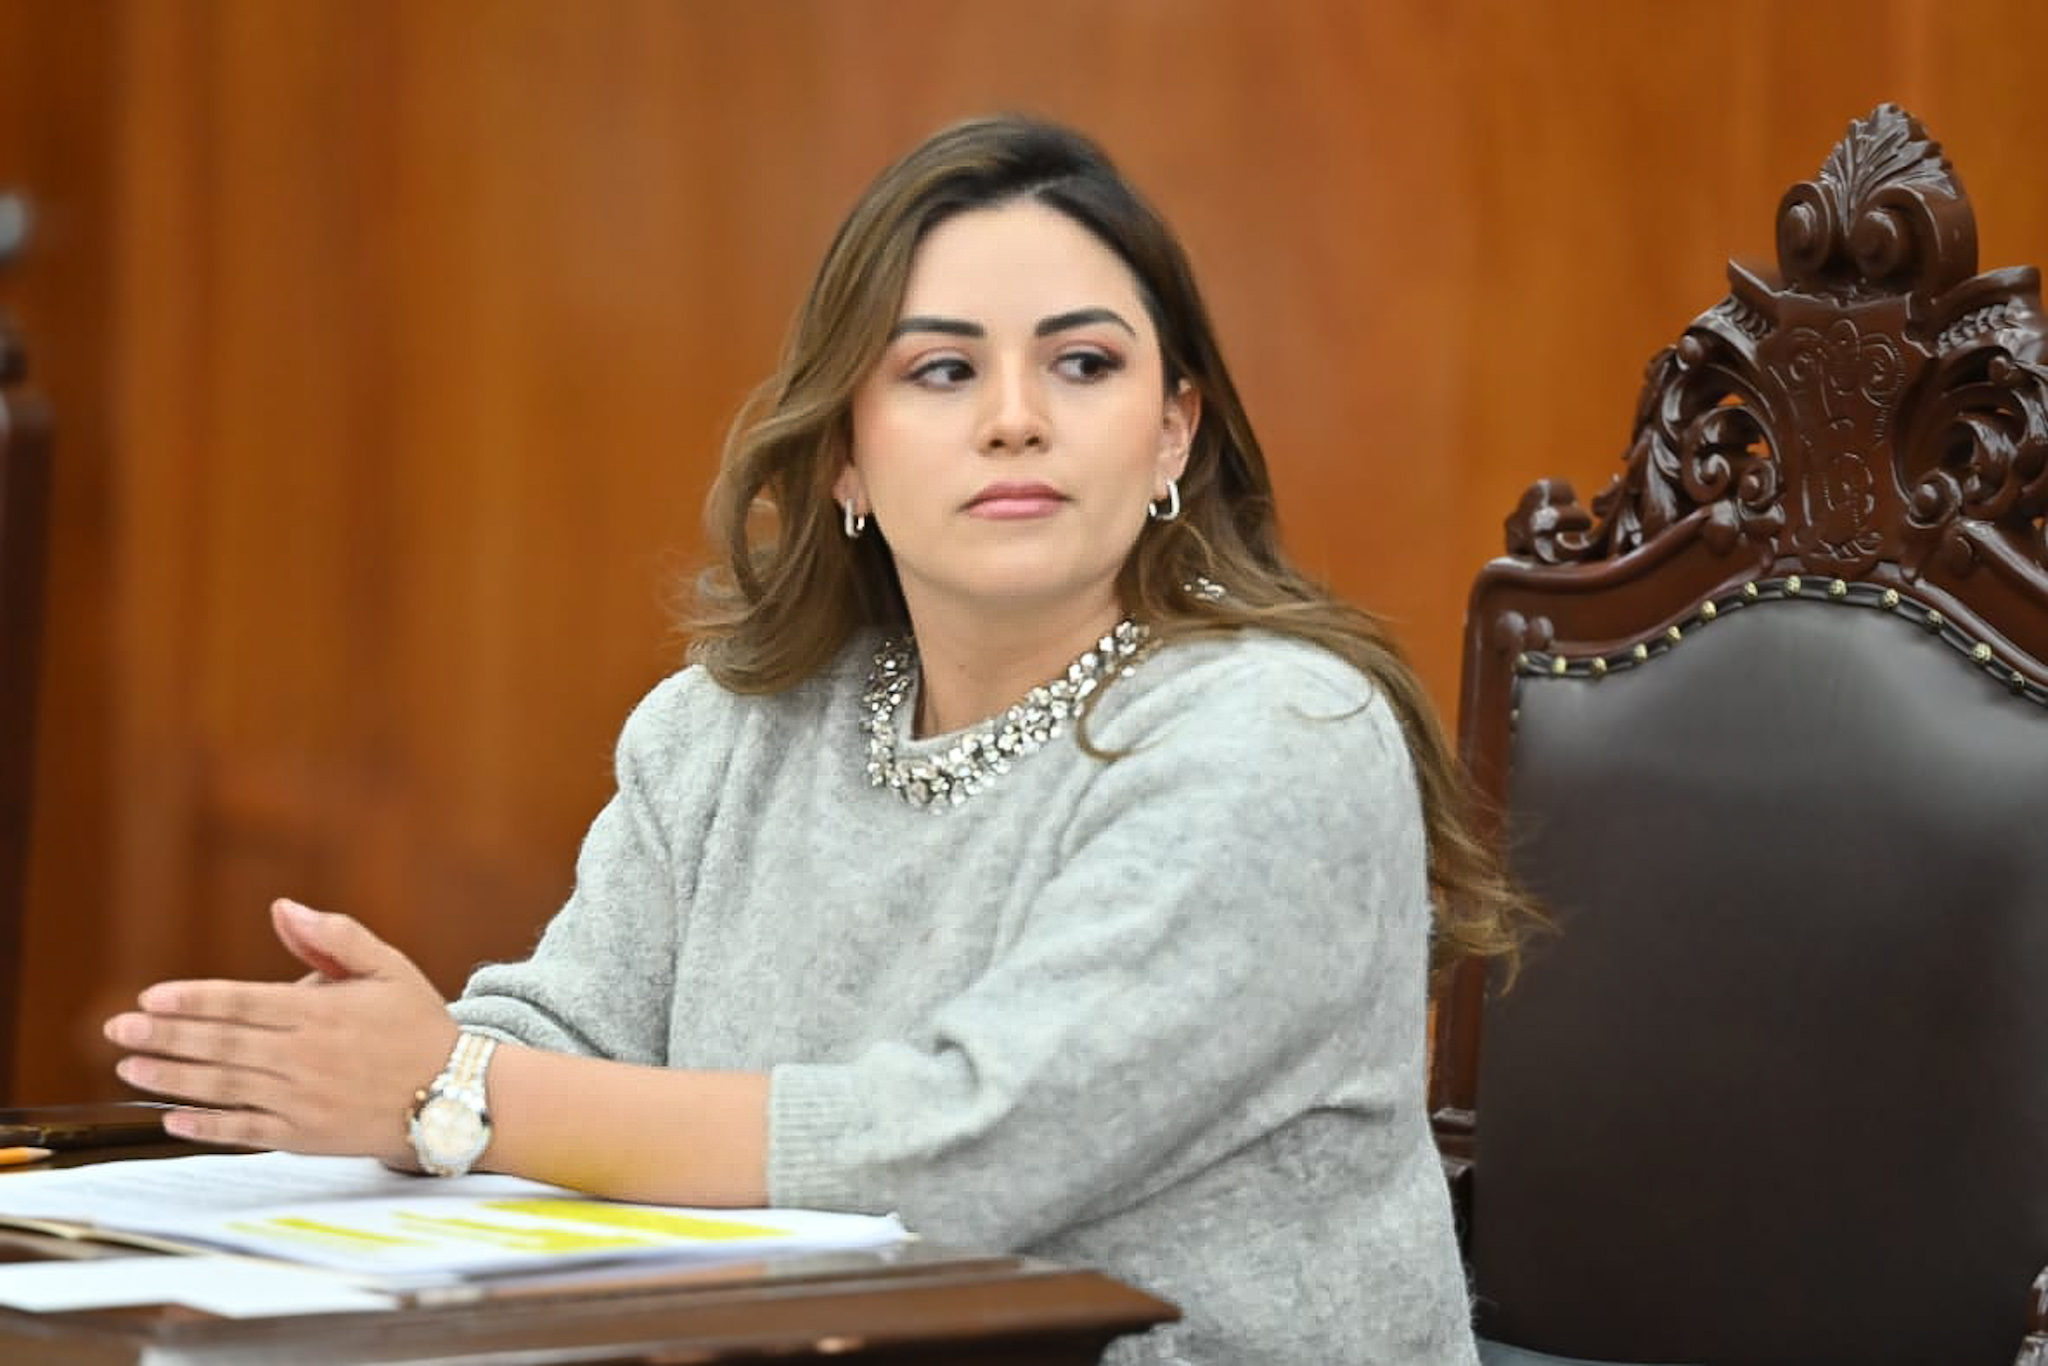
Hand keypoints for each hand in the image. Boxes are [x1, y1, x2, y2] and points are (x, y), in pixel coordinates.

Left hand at [103, 899, 456, 1164]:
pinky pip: (245, 1131)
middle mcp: (305, 1057)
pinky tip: (173, 1118)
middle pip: (222, 1045)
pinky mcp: (305, 1136)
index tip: (152, 998)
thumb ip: (334, 937)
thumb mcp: (389, 967)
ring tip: (130, 1068)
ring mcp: (302, 1100)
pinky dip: (207, 1126)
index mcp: (322, 1013)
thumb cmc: (419, 1026)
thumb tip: (283, 910)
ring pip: (225, 1087)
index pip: (243, 1003)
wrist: (455, 1095)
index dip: (194, 1000)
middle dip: (166, 1037)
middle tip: (119, 1030)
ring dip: (172, 1078)